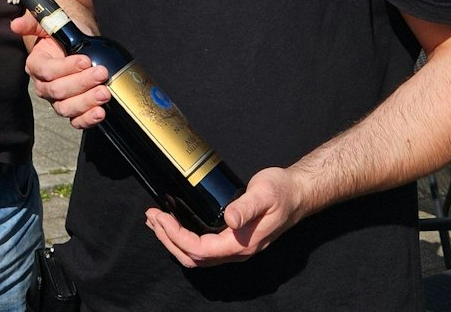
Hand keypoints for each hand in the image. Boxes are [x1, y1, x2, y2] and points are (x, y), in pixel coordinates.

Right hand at [10, 12, 108, 127]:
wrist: (78, 42)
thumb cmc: (63, 33)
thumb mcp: (49, 22)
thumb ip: (32, 22)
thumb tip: (16, 25)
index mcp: (36, 65)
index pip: (47, 71)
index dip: (66, 68)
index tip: (85, 60)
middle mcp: (44, 85)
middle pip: (58, 91)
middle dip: (81, 83)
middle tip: (101, 73)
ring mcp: (58, 100)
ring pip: (66, 108)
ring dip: (86, 102)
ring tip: (104, 93)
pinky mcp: (72, 110)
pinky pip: (76, 120)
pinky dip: (88, 119)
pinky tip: (99, 113)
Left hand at [143, 167, 308, 266]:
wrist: (298, 194)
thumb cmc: (282, 192)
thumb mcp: (265, 194)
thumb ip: (246, 207)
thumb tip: (230, 219)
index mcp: (241, 243)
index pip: (200, 249)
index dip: (177, 236)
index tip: (161, 217)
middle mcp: (236, 251)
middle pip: (193, 257)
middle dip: (168, 239)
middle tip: (152, 217)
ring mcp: (234, 248)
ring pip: (196, 256)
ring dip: (173, 241)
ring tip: (156, 222)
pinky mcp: (232, 240)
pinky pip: (203, 248)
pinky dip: (183, 238)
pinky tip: (175, 224)